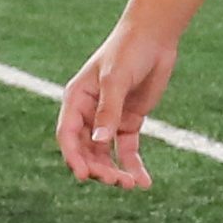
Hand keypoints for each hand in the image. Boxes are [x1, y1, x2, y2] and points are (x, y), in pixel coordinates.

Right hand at [56, 21, 174, 189]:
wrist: (154, 37)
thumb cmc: (128, 51)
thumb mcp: (116, 79)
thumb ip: (108, 110)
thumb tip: (100, 141)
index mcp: (76, 99)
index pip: (68, 135)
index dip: (73, 157)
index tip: (83, 176)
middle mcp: (88, 112)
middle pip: (86, 149)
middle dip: (98, 168)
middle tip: (115, 181)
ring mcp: (109, 119)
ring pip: (105, 154)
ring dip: (115, 171)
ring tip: (130, 185)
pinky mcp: (129, 121)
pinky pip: (127, 150)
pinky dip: (133, 166)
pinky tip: (143, 183)